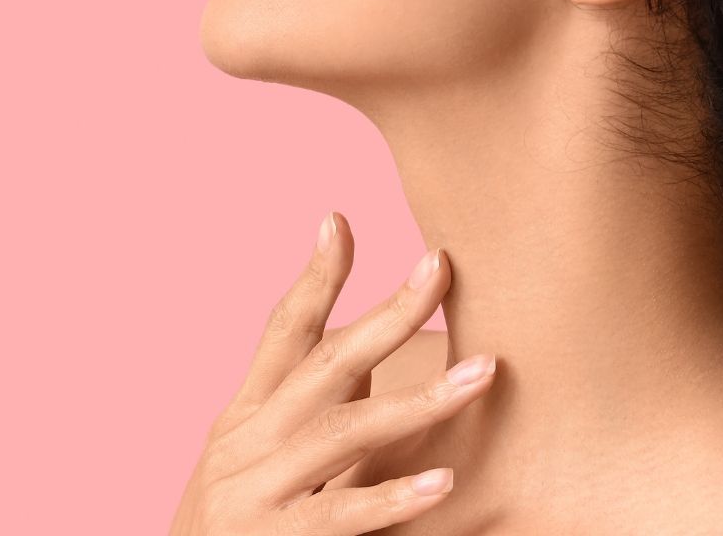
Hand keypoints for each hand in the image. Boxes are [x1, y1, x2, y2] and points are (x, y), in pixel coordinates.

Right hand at [168, 211, 497, 534]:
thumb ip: (311, 413)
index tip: (340, 218)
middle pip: (325, 364)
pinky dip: (390, 497)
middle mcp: (244, 444)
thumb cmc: (239, 532)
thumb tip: (368, 353)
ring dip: (420, 400)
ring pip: (343, 431)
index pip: (282, 332)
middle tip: (440, 267)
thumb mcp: (261, 463)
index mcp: (244, 417)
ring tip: (483, 374)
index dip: (314, 276)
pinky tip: (441, 482)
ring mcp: (252, 493)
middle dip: (388, 312)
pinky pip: (337, 514)